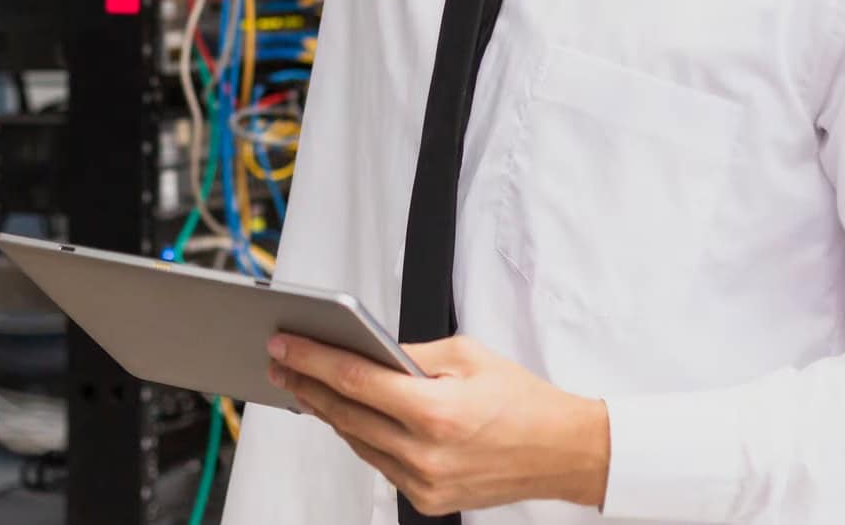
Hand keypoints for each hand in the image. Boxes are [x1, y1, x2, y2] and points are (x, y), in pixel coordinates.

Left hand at [267, 333, 608, 516]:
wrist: (562, 451)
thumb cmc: (522, 400)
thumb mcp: (467, 355)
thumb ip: (410, 353)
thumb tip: (367, 348)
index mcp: (435, 411)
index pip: (354, 379)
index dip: (312, 359)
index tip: (284, 344)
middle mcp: (425, 453)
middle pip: (346, 413)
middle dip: (307, 383)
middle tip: (281, 362)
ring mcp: (425, 482)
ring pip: (357, 441)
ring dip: (328, 411)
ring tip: (304, 384)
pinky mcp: (428, 499)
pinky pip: (379, 463)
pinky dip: (360, 437)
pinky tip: (345, 415)